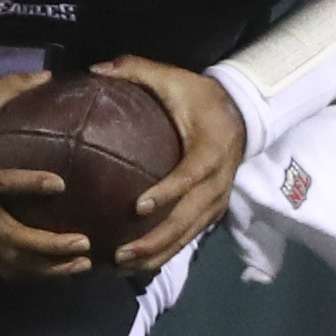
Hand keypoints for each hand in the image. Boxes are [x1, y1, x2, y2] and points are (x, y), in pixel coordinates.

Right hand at [0, 72, 92, 281]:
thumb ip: (6, 90)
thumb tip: (48, 75)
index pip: (3, 184)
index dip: (30, 185)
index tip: (60, 183)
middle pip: (14, 239)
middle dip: (51, 246)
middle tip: (85, 241)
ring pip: (13, 262)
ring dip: (49, 269)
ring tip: (82, 265)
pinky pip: (6, 269)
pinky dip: (33, 275)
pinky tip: (59, 273)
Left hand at [90, 56, 245, 271]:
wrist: (241, 112)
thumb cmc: (198, 96)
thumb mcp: (171, 76)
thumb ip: (134, 69)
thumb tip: (95, 69)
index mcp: (209, 150)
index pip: (188, 176)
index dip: (166, 193)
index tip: (137, 207)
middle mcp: (217, 182)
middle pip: (187, 218)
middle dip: (155, 240)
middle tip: (121, 252)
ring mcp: (217, 200)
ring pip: (188, 235)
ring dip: (158, 253)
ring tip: (124, 266)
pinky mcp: (213, 211)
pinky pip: (190, 236)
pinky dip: (167, 251)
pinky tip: (139, 263)